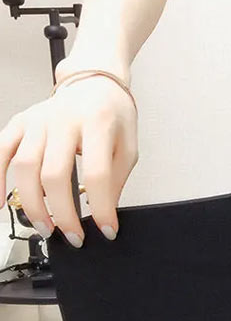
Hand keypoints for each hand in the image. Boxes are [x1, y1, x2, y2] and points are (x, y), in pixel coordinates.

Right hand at [0, 73, 138, 246]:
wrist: (95, 84)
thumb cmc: (113, 116)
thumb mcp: (128, 148)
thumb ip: (116, 179)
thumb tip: (103, 213)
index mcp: (97, 124)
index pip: (96, 174)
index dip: (101, 208)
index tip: (107, 230)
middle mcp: (63, 120)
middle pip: (54, 175)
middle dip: (63, 213)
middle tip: (73, 237)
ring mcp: (37, 120)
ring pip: (25, 167)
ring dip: (32, 204)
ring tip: (45, 227)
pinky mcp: (20, 122)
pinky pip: (1, 151)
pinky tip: (3, 202)